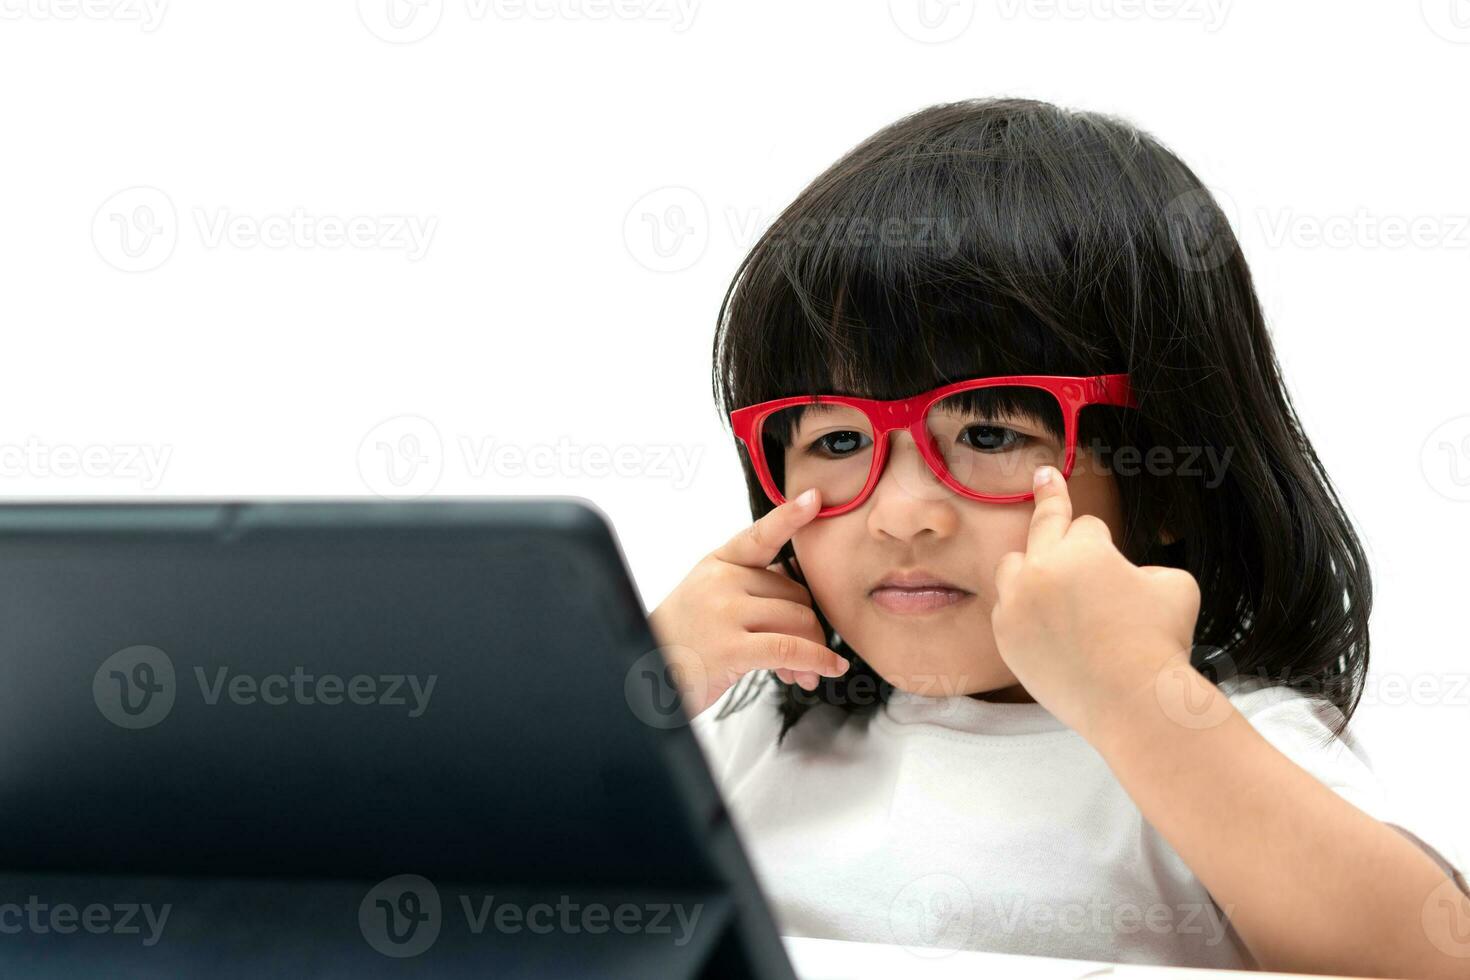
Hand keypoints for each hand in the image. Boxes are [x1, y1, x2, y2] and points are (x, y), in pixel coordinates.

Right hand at [648, 488, 849, 718]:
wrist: (645, 676)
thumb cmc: (682, 641)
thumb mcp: (706, 596)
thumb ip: (748, 586)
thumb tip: (801, 599)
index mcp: (717, 564)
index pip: (759, 536)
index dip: (789, 516)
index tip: (814, 498)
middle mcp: (721, 581)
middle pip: (796, 593)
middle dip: (809, 627)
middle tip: (803, 656)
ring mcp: (725, 612)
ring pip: (799, 620)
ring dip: (812, 650)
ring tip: (801, 674)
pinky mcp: (731, 648)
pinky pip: (791, 649)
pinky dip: (818, 661)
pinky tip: (828, 670)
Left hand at [990, 465, 1201, 745]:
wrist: (1133, 703)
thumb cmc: (1160, 643)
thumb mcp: (1174, 584)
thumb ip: (1139, 565)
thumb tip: (1120, 574)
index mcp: (1082, 549)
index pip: (1087, 527)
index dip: (1104, 545)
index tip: (1087, 523)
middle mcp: (1042, 570)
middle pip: (1043, 526)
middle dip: (1049, 497)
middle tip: (1044, 476)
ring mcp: (1017, 604)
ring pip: (1014, 566)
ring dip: (1032, 569)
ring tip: (1050, 585)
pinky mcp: (1005, 636)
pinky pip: (1008, 609)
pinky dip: (1025, 612)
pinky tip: (1045, 626)